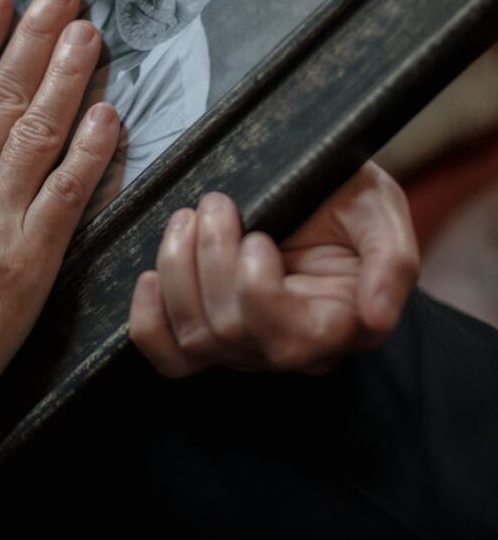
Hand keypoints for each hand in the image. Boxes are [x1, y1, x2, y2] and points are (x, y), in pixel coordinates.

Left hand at [128, 162, 418, 377]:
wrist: (300, 183)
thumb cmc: (344, 194)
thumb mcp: (379, 210)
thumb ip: (392, 261)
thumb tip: (375, 317)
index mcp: (339, 324)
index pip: (290, 339)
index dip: (257, 289)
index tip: (257, 234)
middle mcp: (290, 347)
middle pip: (232, 333)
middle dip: (212, 257)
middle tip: (216, 202)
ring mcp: (243, 346)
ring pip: (195, 338)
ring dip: (178, 267)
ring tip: (189, 216)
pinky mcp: (203, 336)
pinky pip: (168, 357)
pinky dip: (149, 320)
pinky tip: (148, 277)